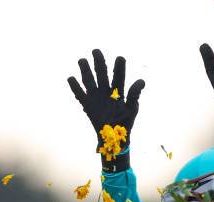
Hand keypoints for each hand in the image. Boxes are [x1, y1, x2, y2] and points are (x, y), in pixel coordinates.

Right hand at [67, 49, 144, 168]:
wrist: (114, 138)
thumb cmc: (125, 123)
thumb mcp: (132, 108)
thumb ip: (135, 94)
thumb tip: (141, 81)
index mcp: (118, 90)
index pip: (118, 75)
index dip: (119, 67)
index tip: (120, 59)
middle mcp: (106, 90)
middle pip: (101, 72)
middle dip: (98, 61)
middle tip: (96, 51)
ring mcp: (96, 97)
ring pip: (89, 80)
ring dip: (85, 70)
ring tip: (82, 60)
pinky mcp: (87, 105)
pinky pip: (79, 94)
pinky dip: (75, 87)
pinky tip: (71, 78)